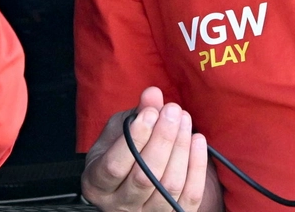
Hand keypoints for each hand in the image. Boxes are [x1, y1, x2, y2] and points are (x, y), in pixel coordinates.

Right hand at [82, 87, 214, 211]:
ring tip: (184, 119)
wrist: (133, 179)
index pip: (115, 166)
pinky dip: (196, 166)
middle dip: (163, 139)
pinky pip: (190, 195)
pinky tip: (198, 140)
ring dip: (180, 148)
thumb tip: (153, 94)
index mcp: (97, 184)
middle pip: (144, 176)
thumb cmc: (122, 151)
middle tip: (173, 110)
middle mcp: (119, 205)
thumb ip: (136, 113)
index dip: (136, 138)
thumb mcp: (119, 130)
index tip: (151, 112)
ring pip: (169, 186)